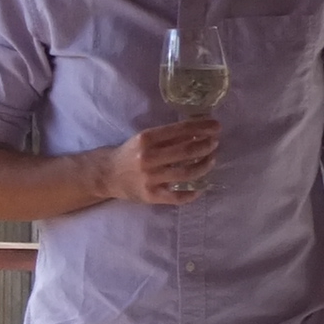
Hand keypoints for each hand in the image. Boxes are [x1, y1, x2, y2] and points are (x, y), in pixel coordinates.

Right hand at [99, 120, 218, 207]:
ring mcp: (150, 178)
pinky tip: (200, 187)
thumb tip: (198, 131)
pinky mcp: (151, 195)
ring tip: (211, 160)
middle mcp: (148, 158)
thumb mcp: (144, 139)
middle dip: (206, 146)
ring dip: (204, 165)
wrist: (108, 174)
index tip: (216, 126)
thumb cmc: (130, 154)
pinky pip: (177, 196)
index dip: (201, 127)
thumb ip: (168, 137)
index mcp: (146, 139)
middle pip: (186, 151)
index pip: (179, 130)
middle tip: (215, 143)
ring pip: (186, 173)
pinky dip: (192, 193)